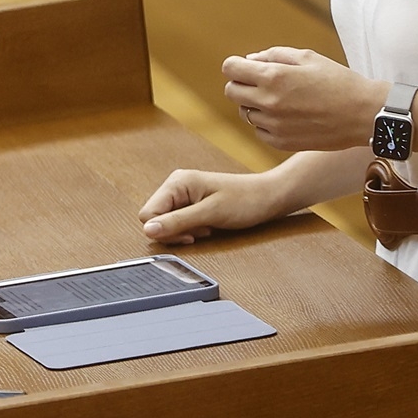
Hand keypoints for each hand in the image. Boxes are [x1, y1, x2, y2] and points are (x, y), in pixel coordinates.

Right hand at [137, 170, 284, 244]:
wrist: (269, 197)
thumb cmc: (245, 201)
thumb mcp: (210, 214)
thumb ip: (177, 222)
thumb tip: (148, 230)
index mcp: (176, 183)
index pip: (147, 213)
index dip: (164, 231)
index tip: (189, 235)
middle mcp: (175, 185)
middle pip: (154, 218)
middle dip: (175, 231)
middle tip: (201, 231)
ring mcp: (183, 194)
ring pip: (166, 221)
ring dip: (184, 231)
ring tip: (206, 227)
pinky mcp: (191, 202)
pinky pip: (178, 221)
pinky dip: (191, 229)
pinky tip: (207, 226)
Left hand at [224, 47, 381, 152]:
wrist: (365, 115)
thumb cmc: (338, 81)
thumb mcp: (308, 58)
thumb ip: (274, 55)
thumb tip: (249, 61)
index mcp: (273, 77)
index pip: (230, 69)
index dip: (235, 65)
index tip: (245, 66)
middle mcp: (268, 102)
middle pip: (232, 91)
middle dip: (242, 83)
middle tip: (262, 82)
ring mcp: (274, 125)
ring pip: (245, 112)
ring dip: (255, 104)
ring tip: (281, 99)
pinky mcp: (281, 143)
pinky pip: (259, 130)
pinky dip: (266, 123)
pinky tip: (287, 116)